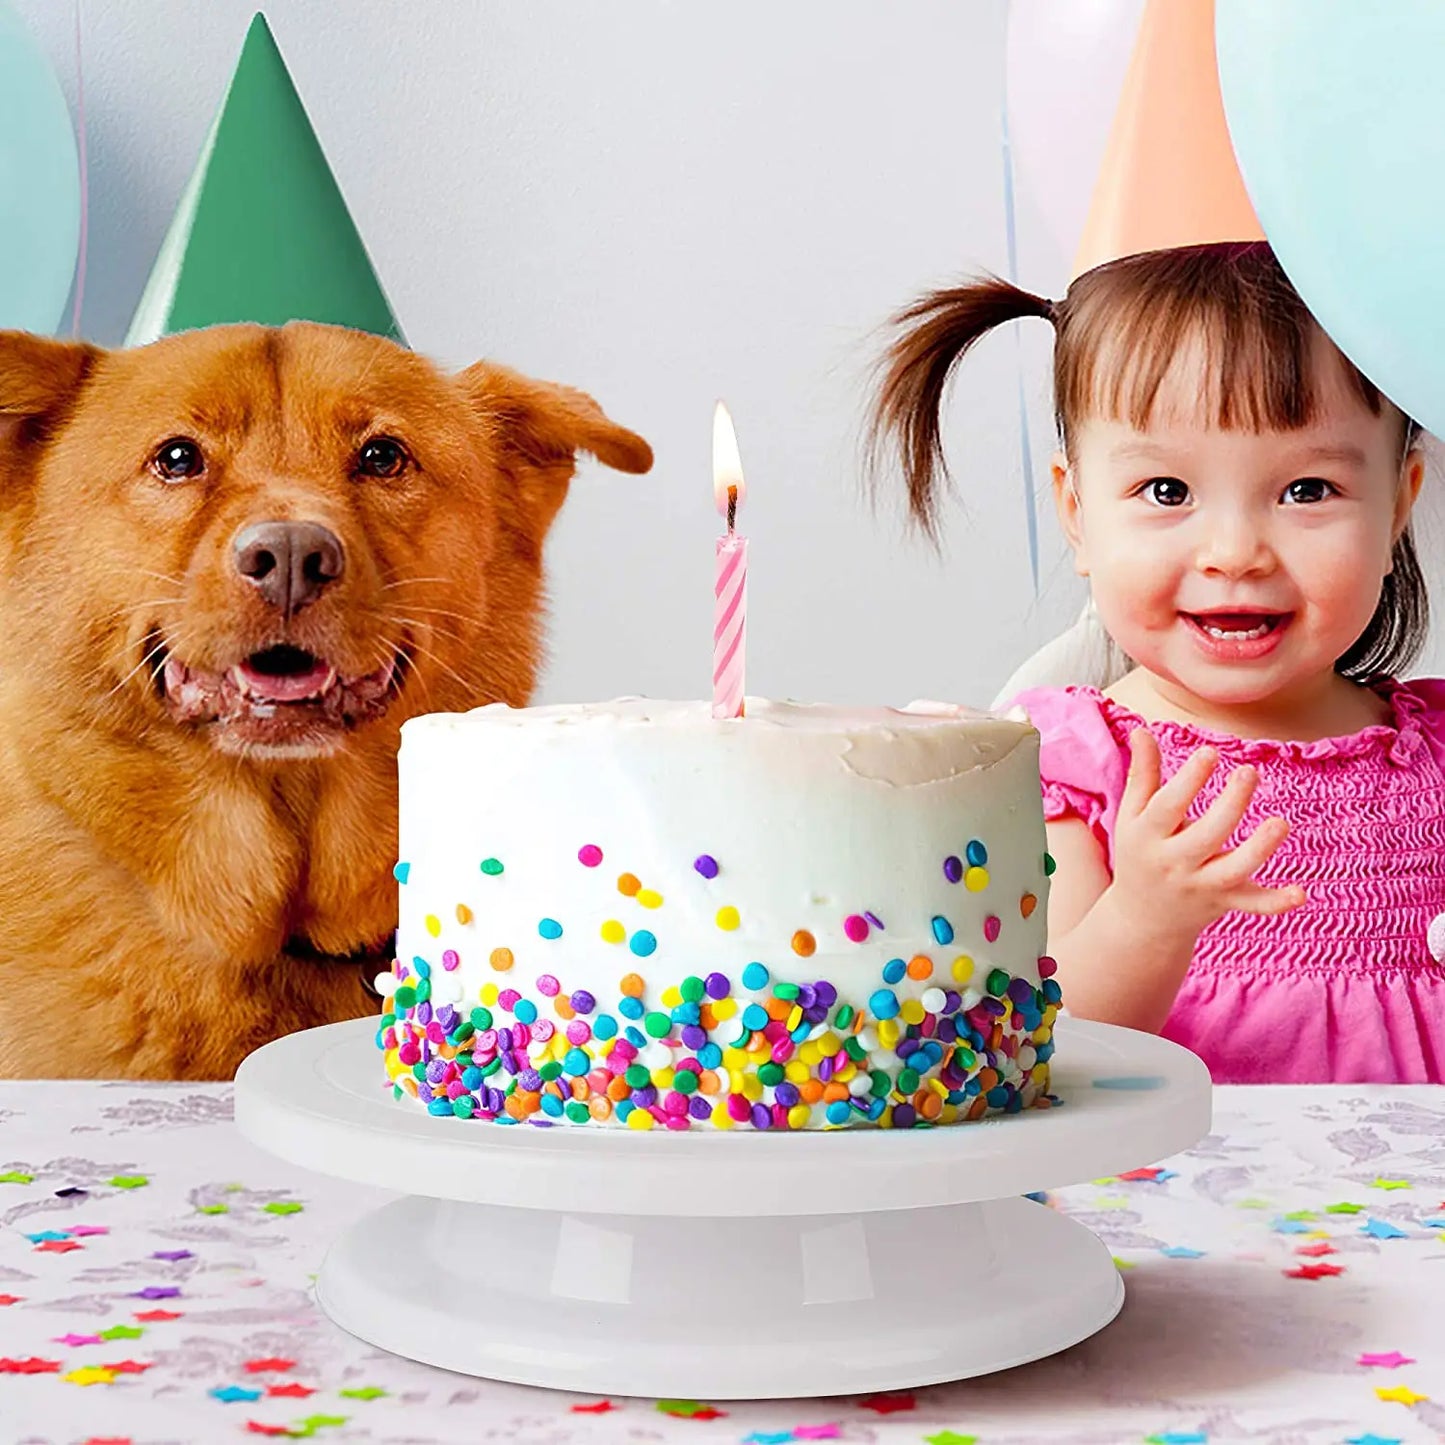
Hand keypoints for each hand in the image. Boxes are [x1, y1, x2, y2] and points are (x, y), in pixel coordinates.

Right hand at [1110, 728, 1306, 935]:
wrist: (1141, 919)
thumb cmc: (1139, 854)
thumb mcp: (1132, 816)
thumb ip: (1142, 774)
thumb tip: (1142, 730)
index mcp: (1148, 836)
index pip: (1168, 807)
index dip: (1189, 780)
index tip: (1210, 753)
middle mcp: (1175, 863)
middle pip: (1206, 835)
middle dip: (1230, 804)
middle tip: (1249, 771)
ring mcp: (1201, 886)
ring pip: (1233, 870)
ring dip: (1259, 849)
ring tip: (1280, 822)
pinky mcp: (1225, 902)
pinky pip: (1252, 905)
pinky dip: (1275, 903)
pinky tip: (1300, 893)